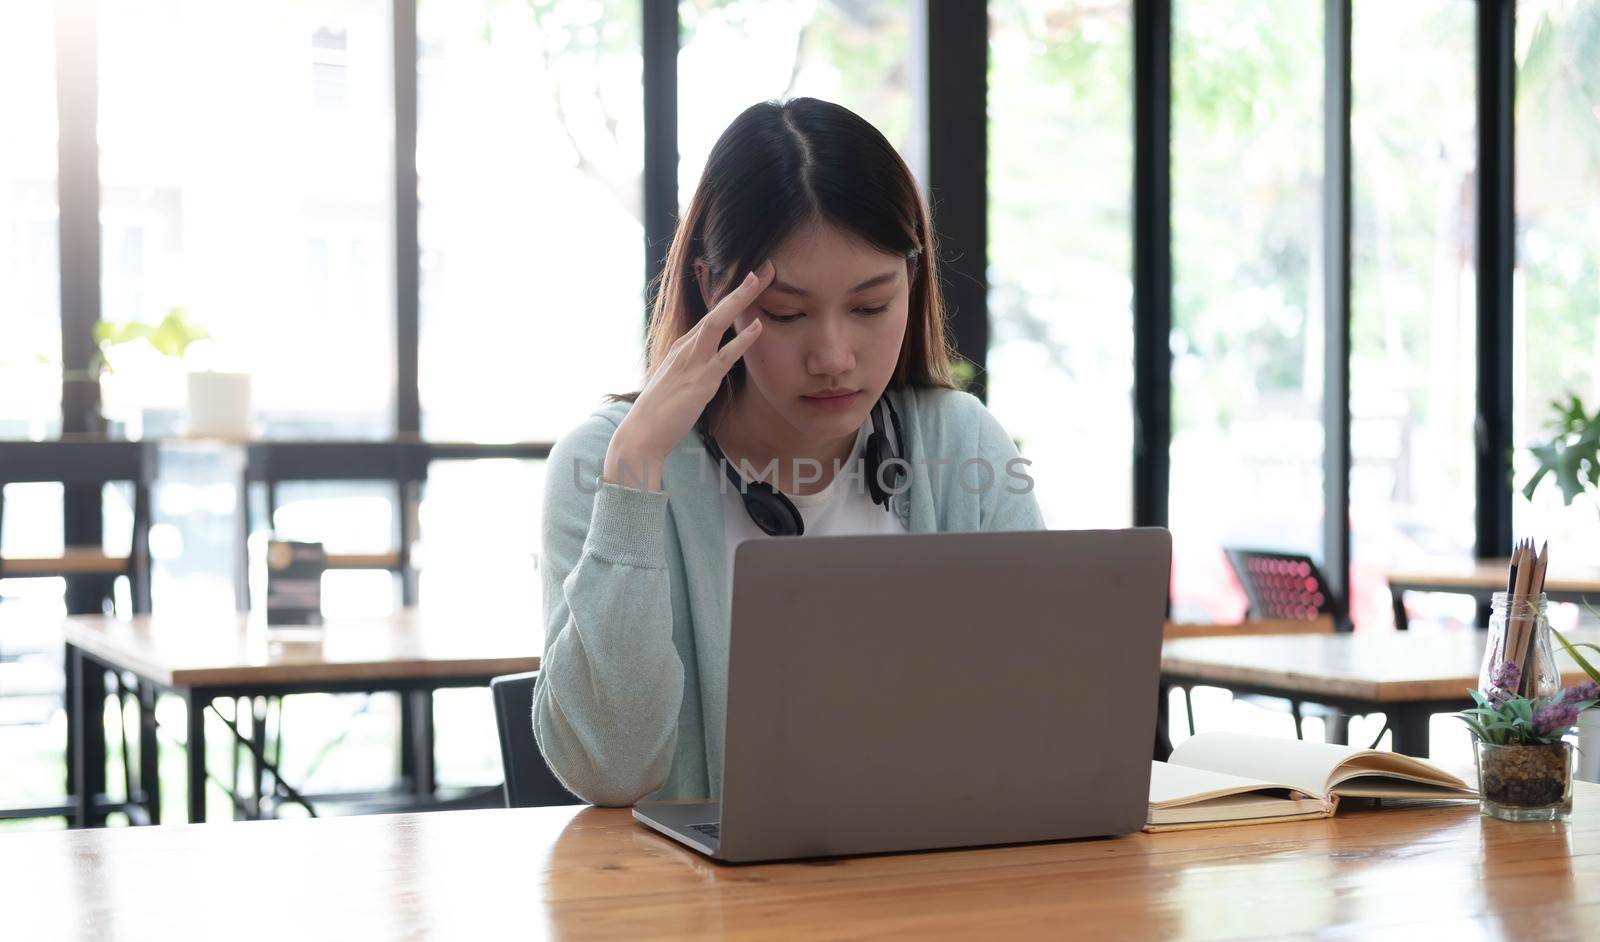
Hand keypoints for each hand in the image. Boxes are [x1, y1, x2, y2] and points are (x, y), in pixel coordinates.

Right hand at [604, 260, 775, 490]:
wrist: (641, 434)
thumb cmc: (660, 413)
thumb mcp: (678, 384)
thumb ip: (694, 370)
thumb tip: (710, 368)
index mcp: (682, 348)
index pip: (711, 316)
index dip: (733, 298)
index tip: (752, 282)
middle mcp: (686, 348)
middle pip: (716, 310)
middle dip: (741, 289)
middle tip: (765, 269)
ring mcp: (692, 363)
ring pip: (717, 323)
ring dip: (739, 300)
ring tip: (760, 280)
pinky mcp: (699, 382)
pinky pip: (723, 357)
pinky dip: (742, 341)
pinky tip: (757, 327)